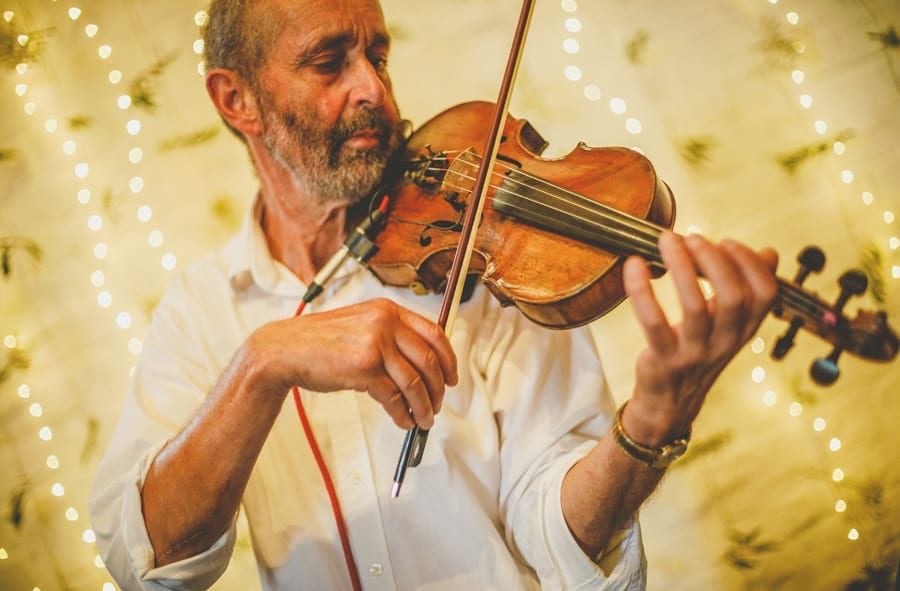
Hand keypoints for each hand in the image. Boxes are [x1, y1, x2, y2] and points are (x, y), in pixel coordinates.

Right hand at [250, 298, 457, 428]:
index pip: (434, 332)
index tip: (451, 377)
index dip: (448, 359)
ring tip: (423, 419)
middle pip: (429, 361)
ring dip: (424, 406)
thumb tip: (421, 364)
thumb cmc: (320, 342)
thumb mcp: (361, 325)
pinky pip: (394, 397)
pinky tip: (403, 419)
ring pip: (415, 382)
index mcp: (387, 310)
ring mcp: (375, 344)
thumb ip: (390, 335)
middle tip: (437, 405)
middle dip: (438, 389)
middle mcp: (385, 323)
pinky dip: (403, 413)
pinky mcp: (364, 368)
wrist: (285, 350)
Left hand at [621, 231, 777, 443]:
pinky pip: (653, 322)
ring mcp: (695, 353)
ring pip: (694, 306)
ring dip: (680, 266)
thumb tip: (770, 253)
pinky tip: (633, 265)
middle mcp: (725, 342)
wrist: (670, 404)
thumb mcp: (728, 324)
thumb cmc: (699, 352)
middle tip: (692, 237)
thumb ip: (747, 289)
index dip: (749, 262)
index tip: (726, 241)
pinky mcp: (664, 360)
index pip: (765, 293)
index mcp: (745, 329)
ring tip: (667, 240)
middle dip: (714, 259)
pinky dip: (641, 290)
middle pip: (733, 296)